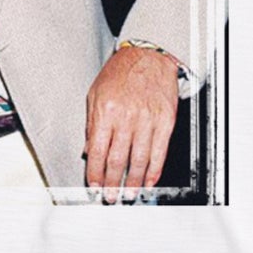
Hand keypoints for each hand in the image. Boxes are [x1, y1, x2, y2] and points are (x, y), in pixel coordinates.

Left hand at [84, 46, 178, 201]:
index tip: (94, 185)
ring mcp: (147, 120)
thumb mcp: (95, 93)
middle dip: (112, 183)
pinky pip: (159, 152)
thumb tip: (86, 151)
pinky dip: (153, 171)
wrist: (149, 55)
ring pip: (139, 160)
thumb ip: (91, 124)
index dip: (95, 173)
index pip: (97, 151)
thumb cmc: (121, 72)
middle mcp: (126, 117)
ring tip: (127, 194)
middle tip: (110, 197)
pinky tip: (147, 181)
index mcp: (105, 111)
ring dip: (132, 182)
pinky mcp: (165, 121)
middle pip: (117, 160)